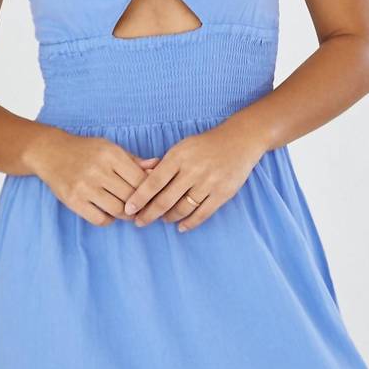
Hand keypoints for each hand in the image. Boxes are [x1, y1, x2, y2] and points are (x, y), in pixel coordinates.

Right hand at [27, 128, 158, 226]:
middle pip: (131, 197)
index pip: (140, 180)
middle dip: (139, 206)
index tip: (151, 197)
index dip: (149, 192)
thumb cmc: (85, 151)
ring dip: (125, 215)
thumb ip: (133, 160)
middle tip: (142, 209)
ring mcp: (85, 187)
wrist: (50, 152)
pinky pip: (100, 219)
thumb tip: (157, 166)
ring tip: (127, 212)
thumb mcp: (110, 148)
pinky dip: (109, 220)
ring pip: (117, 210)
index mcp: (111, 155)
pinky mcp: (73, 200)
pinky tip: (108, 214)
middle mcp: (98, 170)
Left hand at [124, 121, 266, 231]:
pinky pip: (202, 214)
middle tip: (139, 222)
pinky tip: (181, 227)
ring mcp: (208, 183)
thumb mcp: (181, 148)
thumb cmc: (204, 145)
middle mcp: (192, 171)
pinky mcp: (222, 194)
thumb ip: (163, 166)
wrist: (239, 141)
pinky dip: (189, 223)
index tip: (129, 210)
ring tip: (162, 219)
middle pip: (165, 200)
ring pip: (182, 209)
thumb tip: (143, 184)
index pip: (153, 183)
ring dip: (169, 218)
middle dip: (149, 214)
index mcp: (178, 157)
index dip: (139, 198)